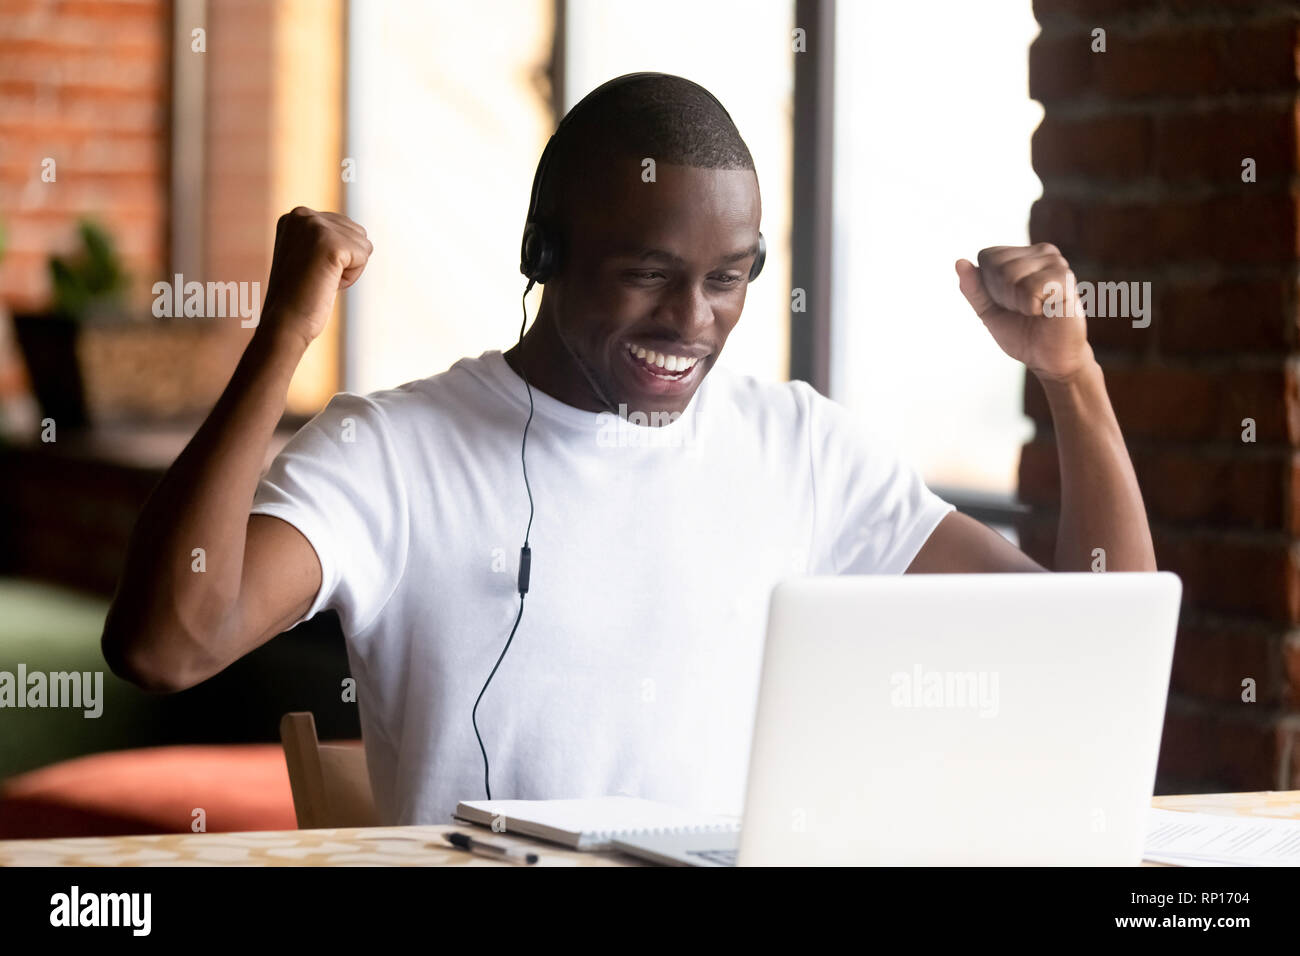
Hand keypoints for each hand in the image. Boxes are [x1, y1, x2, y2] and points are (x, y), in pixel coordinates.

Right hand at [258, 207, 372, 350]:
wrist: (284, 322)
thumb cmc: (298, 297)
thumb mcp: (307, 256)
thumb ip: (325, 238)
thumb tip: (357, 232)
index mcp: (296, 216)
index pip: (344, 227)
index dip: (336, 257)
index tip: (310, 270)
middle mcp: (303, 214)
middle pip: (357, 232)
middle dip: (345, 261)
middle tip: (317, 277)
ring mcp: (316, 227)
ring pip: (364, 245)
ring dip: (349, 269)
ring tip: (321, 280)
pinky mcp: (331, 243)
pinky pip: (364, 257)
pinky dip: (351, 277)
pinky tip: (328, 283)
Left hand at [955, 243, 1092, 382]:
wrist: (1050, 358)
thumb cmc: (1022, 333)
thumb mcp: (988, 311)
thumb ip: (973, 288)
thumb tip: (959, 262)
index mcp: (1023, 255)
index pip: (987, 256)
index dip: (989, 286)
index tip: (1008, 302)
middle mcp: (1042, 252)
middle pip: (998, 266)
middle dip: (1002, 296)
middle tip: (1024, 310)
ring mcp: (1056, 263)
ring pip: (1011, 276)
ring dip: (1016, 303)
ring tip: (1036, 310)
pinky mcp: (1065, 278)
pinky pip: (1030, 288)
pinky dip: (1031, 307)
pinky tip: (1047, 311)